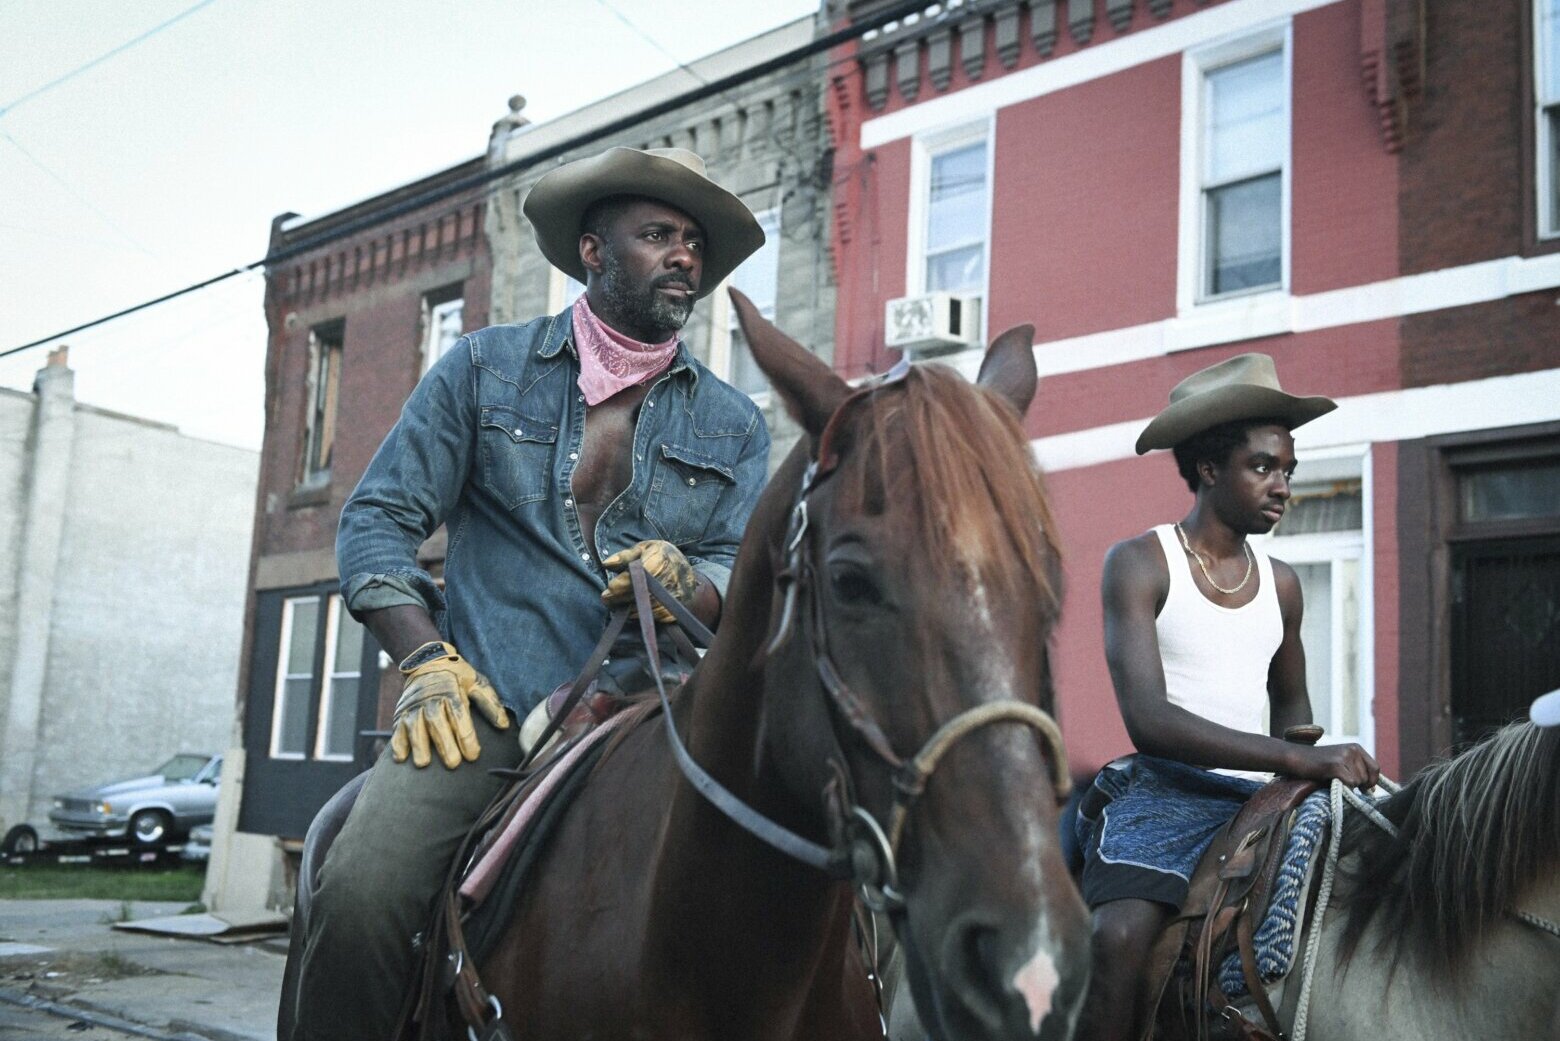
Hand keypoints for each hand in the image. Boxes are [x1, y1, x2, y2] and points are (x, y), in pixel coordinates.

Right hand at [391, 642, 508, 768]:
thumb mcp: (476, 682)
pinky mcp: (400, 714)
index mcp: (451, 693)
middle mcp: (430, 700)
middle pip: (437, 724)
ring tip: (424, 763)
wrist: (426, 660)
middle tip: (453, 763)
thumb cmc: (456, 676)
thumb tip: (504, 725)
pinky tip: (402, 758)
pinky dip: (398, 743)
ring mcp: (413, 708)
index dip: (467, 737)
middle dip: (445, 745)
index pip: (460, 717)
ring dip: (418, 746)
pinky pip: (397, 730)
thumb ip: (490, 703)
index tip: (473, 755)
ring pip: (414, 727)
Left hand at [601, 540, 699, 623]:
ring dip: (629, 608)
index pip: (641, 574)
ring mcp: (677, 594)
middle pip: (643, 592)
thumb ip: (625, 556)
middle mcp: (672, 577)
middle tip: (607, 599)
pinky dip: (642, 615)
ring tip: (616, 605)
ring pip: (648, 607)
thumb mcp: (644, 549)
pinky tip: (631, 611)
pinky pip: (656, 617)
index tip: (610, 588)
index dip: (624, 582)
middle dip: (621, 597)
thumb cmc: (660, 557)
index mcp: (662, 558)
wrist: (685, 571)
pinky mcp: (678, 607)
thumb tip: (606, 564)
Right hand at [1288, 742, 1378, 788]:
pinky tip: (1330, 779)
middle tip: (1340, 780)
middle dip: (1356, 784)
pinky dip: (1342, 786)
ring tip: (1332, 777)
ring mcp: (1344, 756)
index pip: (1375, 768)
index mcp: (1356, 747)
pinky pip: (1349, 783)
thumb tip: (1373, 790)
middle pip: (1366, 778)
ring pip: (1358, 782)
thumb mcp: (1341, 762)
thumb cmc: (1317, 764)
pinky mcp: (1336, 765)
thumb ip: (1358, 772)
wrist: (1295, 757)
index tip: (1362, 788)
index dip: (1371, 781)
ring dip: (1347, 785)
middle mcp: (1352, 749)